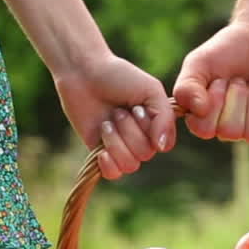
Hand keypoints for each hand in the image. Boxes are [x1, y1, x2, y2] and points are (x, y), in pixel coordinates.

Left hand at [53, 53, 176, 179]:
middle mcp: (141, 139)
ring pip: (130, 165)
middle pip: (144, 154)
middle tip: (117, 111)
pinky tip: (101, 150)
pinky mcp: (101, 153)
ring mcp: (121, 148)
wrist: (84, 73)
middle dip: (129, 130)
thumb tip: (162, 147)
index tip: (137, 108)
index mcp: (156, 126)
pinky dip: (108, 164)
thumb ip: (165, 117)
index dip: (149, 130)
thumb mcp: (151, 90)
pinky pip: (113, 174)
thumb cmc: (119, 77)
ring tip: (106, 122)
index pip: (163, 145)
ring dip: (115, 141)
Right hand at [172, 22, 248, 149]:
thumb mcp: (200, 62)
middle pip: (231, 131)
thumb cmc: (230, 50)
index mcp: (204, 118)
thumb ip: (187, 86)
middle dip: (238, 96)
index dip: (215, 101)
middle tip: (241, 79)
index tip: (220, 79)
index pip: (204, 129)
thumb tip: (197, 110)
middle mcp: (228, 130)